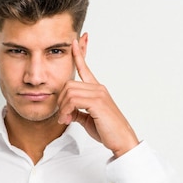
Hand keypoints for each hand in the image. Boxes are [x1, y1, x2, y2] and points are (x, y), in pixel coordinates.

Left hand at [57, 39, 139, 157]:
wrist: (122, 141)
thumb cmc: (108, 131)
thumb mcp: (87, 120)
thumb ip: (77, 112)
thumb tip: (67, 112)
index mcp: (97, 90)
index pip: (85, 68)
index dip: (79, 54)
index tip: (75, 41)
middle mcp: (98, 88)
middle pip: (68, 84)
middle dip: (60, 101)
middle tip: (62, 116)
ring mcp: (99, 94)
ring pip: (69, 92)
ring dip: (62, 108)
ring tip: (65, 120)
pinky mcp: (97, 102)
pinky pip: (73, 100)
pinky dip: (66, 111)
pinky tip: (68, 120)